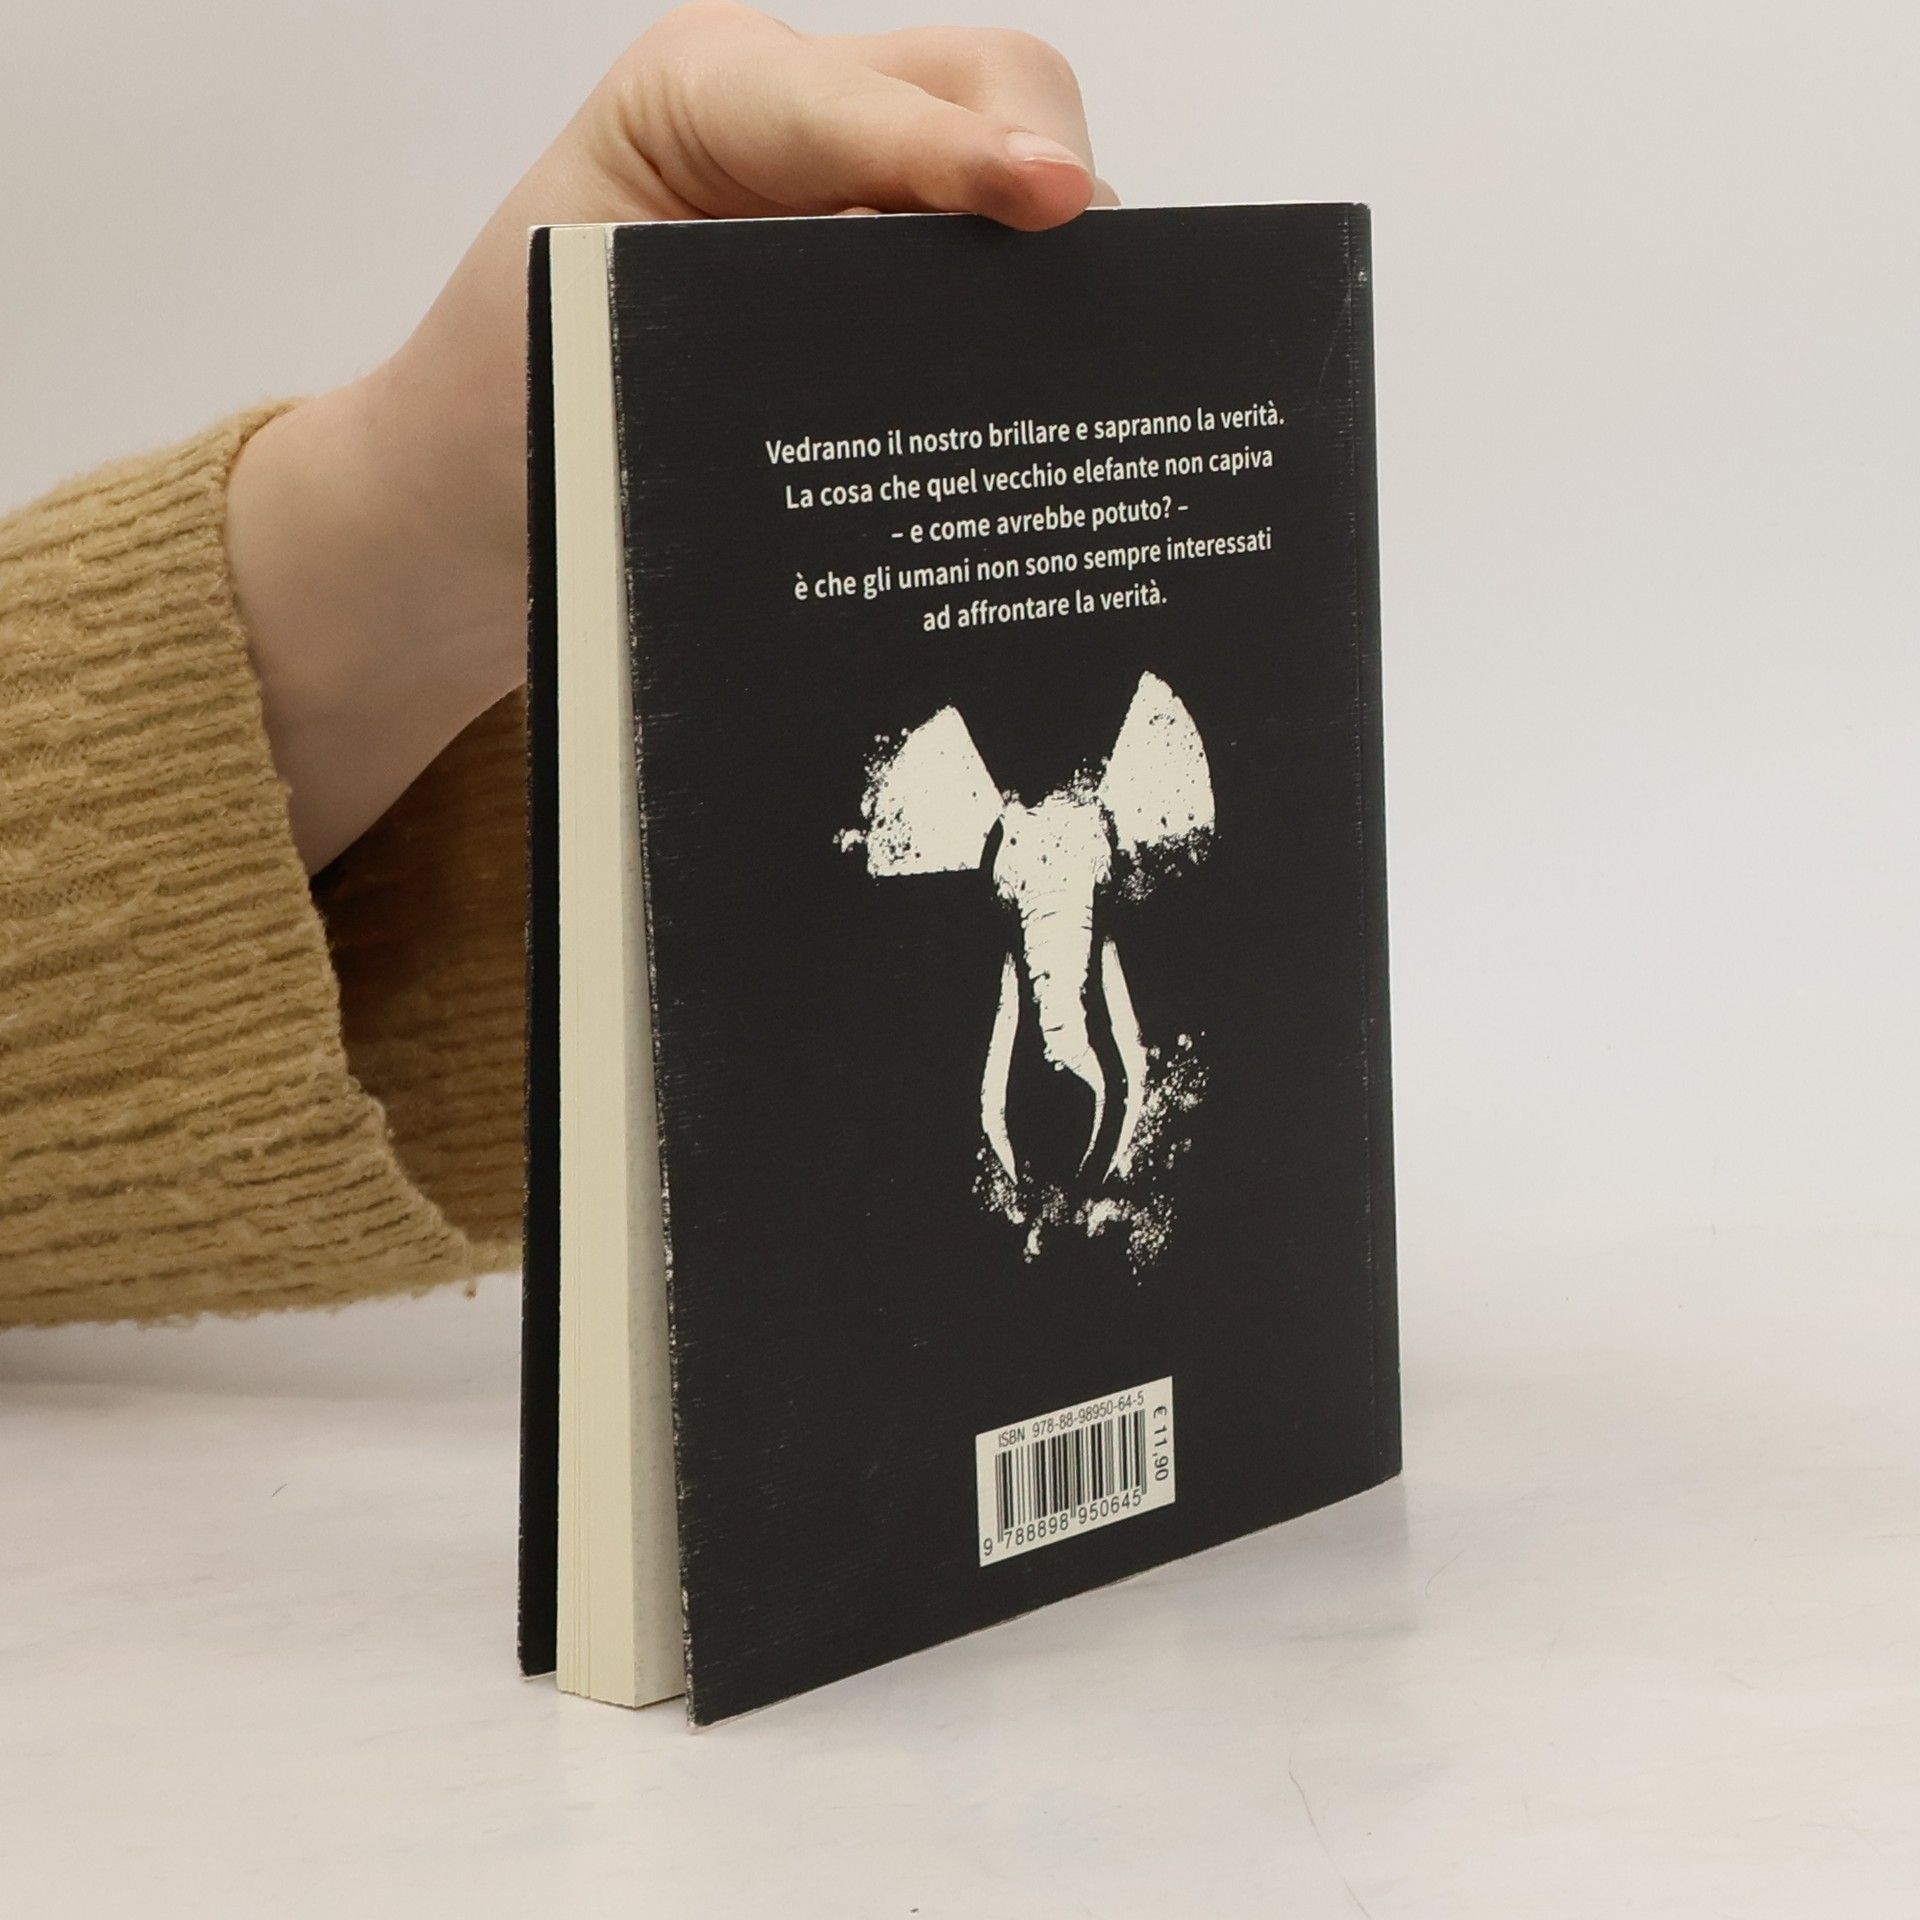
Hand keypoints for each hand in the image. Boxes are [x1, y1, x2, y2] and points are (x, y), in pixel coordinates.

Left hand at [226, 3, 1107, 869]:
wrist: (474, 503)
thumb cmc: (508, 416)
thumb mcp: (605, 349)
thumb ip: (760, 312)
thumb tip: (953, 353)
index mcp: (702, 97)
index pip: (865, 99)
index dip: (965, 151)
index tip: (1053, 203)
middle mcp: (790, 119)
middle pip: (987, 89)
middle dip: (1047, 184)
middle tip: (1083, 317)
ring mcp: (846, 192)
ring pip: (1013, 172)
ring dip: (1049, 263)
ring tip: (1068, 370)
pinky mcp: (875, 276)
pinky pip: (986, 267)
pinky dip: (1025, 318)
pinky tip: (1032, 398)